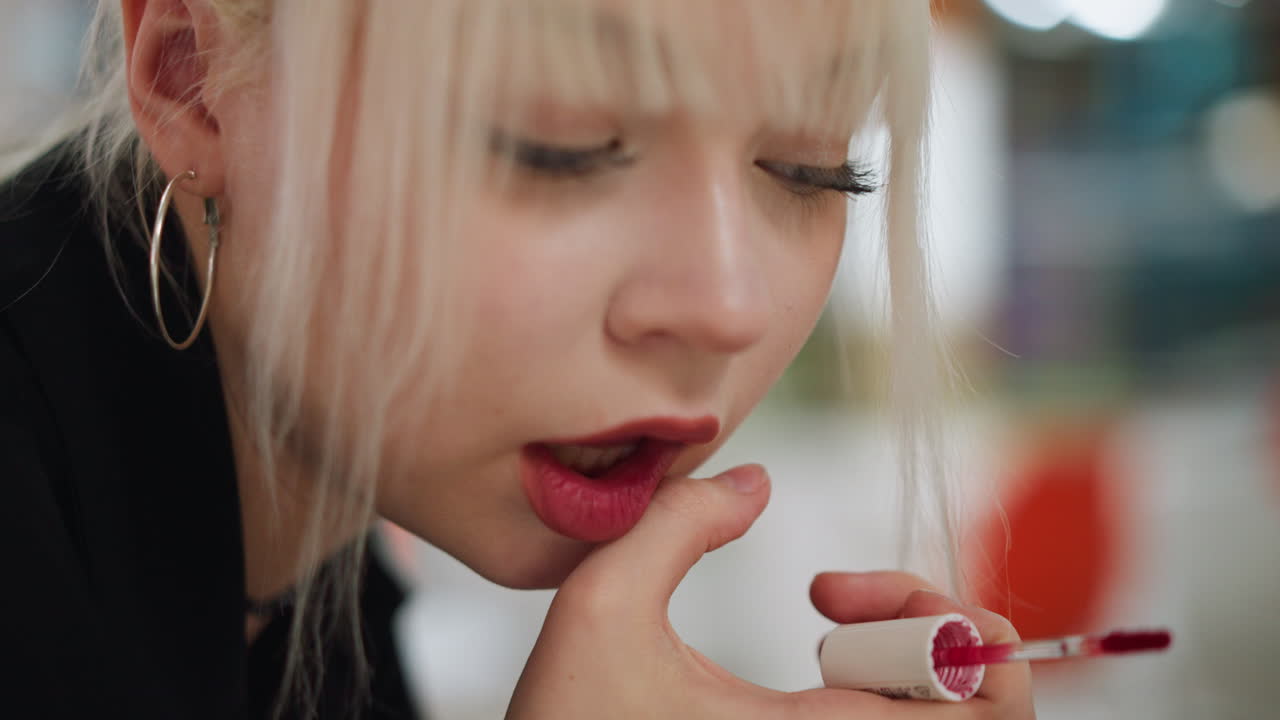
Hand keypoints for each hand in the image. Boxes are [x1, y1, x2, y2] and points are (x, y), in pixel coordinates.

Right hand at [507, 464, 1035, 717]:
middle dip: (936, 631)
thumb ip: (681, 522)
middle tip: (847, 603)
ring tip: (836, 629)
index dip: (953, 628)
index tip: (835, 597)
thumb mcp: (602, 604)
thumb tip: (756, 484)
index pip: (981, 708)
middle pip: (987, 719)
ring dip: (918, 660)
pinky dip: (895, 689)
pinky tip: (825, 664)